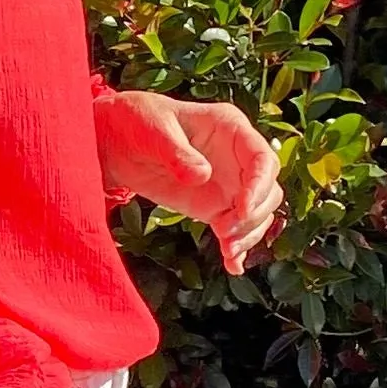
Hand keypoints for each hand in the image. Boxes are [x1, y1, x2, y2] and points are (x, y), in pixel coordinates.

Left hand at [94, 88, 286, 272]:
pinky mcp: (215, 207)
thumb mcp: (154, 131)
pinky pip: (236, 229)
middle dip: (254, 215)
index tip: (242, 209)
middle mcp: (237, 158)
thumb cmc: (139, 122)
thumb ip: (177, 153)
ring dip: (248, 235)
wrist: (119, 143)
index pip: (262, 158)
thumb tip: (201, 176)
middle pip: (268, 190)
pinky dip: (238, 248)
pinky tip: (233, 265)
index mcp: (230, 129)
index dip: (259, 186)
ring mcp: (228, 184)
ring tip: (226, 249)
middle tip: (225, 232)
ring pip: (258, 213)